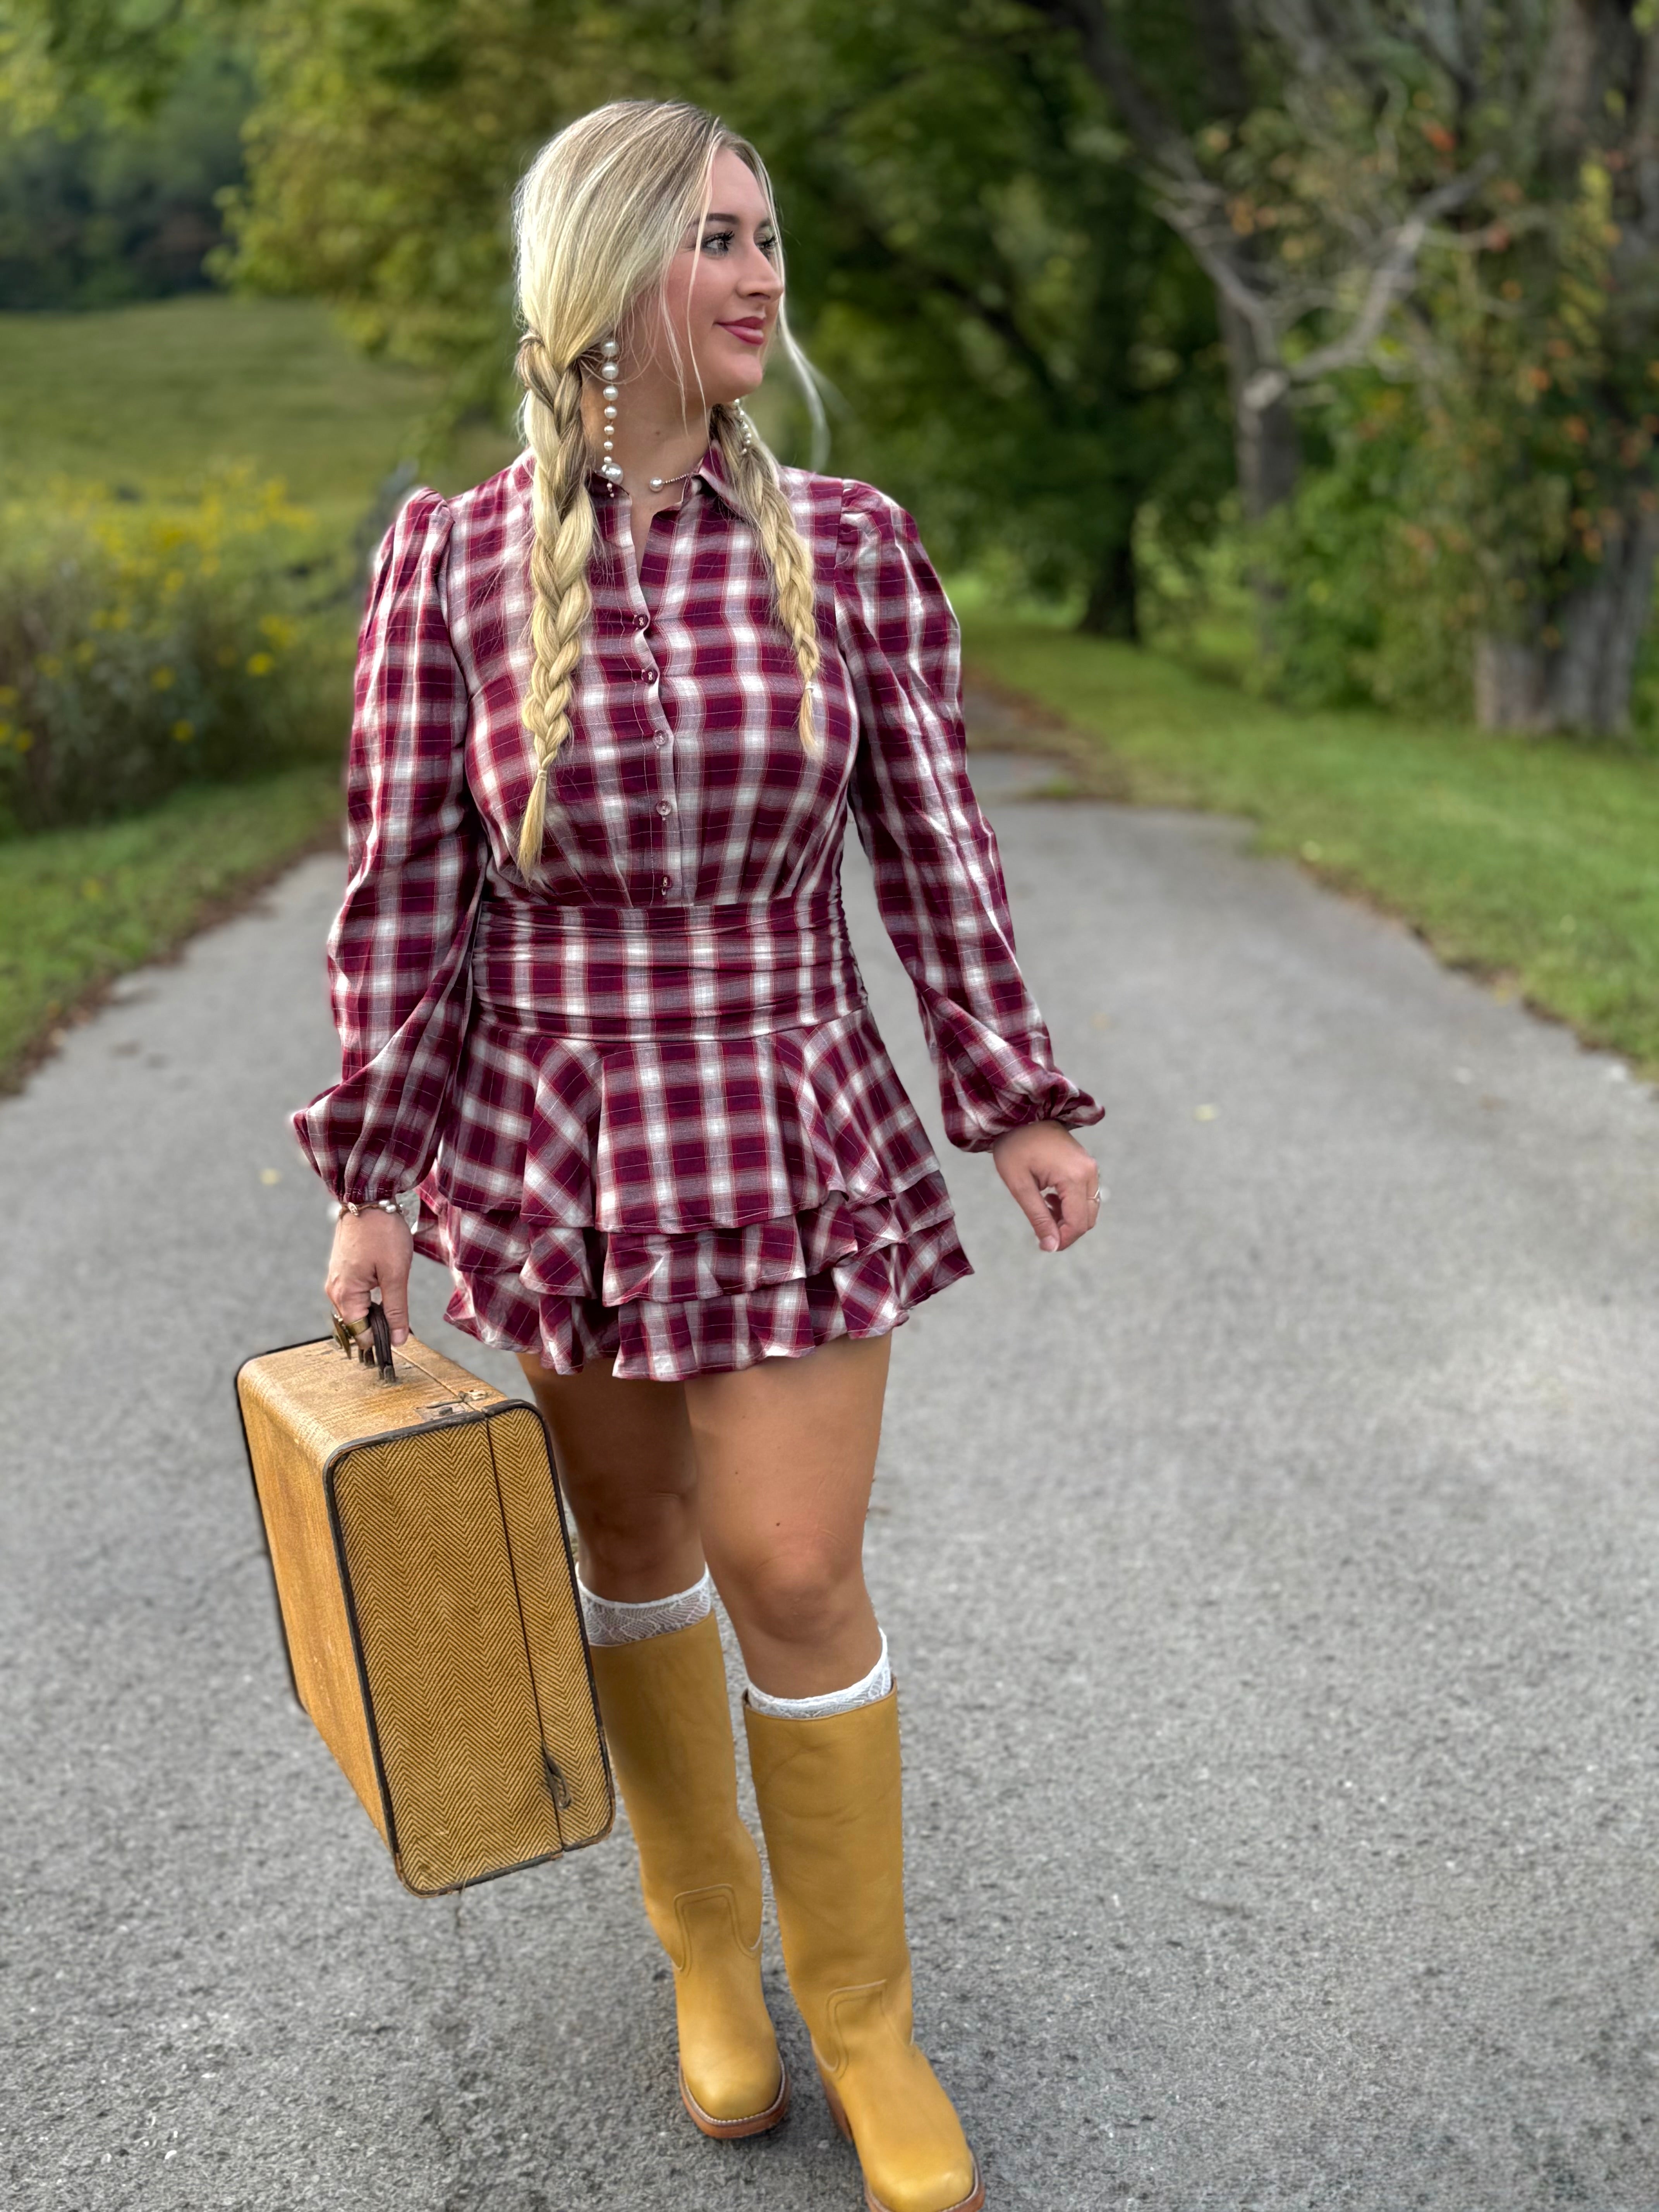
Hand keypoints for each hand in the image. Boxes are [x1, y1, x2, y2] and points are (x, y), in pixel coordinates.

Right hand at [324, 1208, 413, 1346]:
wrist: (369, 1199)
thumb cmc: (382, 1233)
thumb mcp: (395, 1274)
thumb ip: (396, 1310)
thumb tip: (398, 1339)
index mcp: (345, 1294)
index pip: (359, 1334)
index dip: (380, 1340)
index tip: (400, 1337)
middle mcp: (335, 1290)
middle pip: (357, 1323)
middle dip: (380, 1324)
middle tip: (403, 1313)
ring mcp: (337, 1279)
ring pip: (357, 1308)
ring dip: (376, 1309)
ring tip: (395, 1293)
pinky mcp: (343, 1270)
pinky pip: (356, 1293)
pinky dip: (371, 1296)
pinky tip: (386, 1284)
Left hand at [991, 1121, 1100, 1254]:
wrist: (1021, 1115)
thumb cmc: (1014, 1147)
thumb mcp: (1020, 1185)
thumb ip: (1038, 1217)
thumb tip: (1051, 1247)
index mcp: (1073, 1177)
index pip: (1077, 1223)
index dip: (1063, 1240)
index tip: (1043, 1246)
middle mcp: (1089, 1172)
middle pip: (1088, 1219)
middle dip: (1067, 1231)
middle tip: (1041, 1230)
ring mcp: (1090, 1167)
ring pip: (1089, 1208)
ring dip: (1068, 1218)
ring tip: (1043, 1209)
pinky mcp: (1086, 1164)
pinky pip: (1086, 1195)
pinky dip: (1071, 1205)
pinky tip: (1050, 1199)